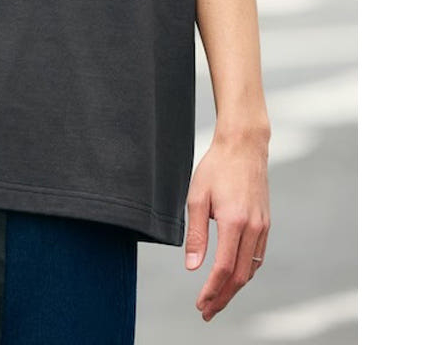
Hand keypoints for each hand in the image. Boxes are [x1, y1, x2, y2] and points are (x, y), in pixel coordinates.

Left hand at [184, 132, 270, 320]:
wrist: (244, 146)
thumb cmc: (216, 168)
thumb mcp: (197, 197)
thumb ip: (196, 234)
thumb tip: (192, 266)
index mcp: (234, 222)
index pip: (223, 268)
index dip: (212, 290)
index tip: (201, 305)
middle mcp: (253, 228)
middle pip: (239, 276)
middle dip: (223, 297)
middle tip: (207, 312)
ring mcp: (263, 226)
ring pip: (250, 269)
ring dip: (234, 288)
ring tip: (217, 298)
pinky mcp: (266, 223)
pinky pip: (257, 256)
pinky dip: (245, 271)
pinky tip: (233, 276)